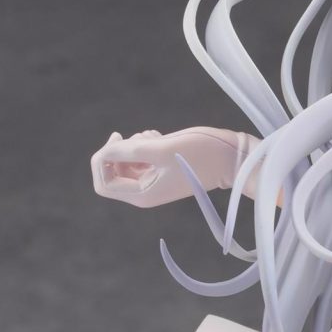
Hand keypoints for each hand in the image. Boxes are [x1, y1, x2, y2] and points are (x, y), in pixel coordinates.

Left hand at [90, 125, 254, 205]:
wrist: (230, 158)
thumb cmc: (200, 156)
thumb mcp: (161, 149)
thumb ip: (129, 150)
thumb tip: (105, 151)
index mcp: (142, 194)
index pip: (103, 183)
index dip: (102, 161)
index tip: (117, 141)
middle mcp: (144, 190)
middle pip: (109, 172)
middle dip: (114, 152)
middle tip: (126, 136)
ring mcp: (152, 179)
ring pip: (122, 162)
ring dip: (130, 145)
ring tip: (152, 137)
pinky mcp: (160, 168)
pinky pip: (137, 155)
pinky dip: (141, 143)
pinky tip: (157, 136)